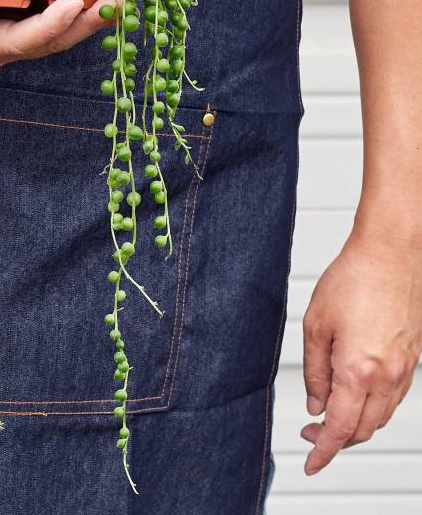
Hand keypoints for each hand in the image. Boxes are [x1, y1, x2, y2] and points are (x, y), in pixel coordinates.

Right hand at [0, 0, 118, 68]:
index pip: (21, 41)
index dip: (49, 26)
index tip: (75, 3)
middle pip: (51, 39)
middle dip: (88, 23)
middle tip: (121, 0)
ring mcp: (6, 27)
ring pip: (56, 26)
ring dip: (90, 12)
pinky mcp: (8, 8)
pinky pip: (46, 6)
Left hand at [300, 224, 421, 474]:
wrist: (390, 255)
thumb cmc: (352, 281)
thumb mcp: (315, 326)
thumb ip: (314, 371)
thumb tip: (315, 404)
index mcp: (359, 371)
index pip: (340, 429)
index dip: (323, 451)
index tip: (310, 464)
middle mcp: (387, 377)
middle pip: (363, 429)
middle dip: (335, 439)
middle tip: (309, 433)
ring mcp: (404, 370)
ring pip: (381, 417)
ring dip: (355, 425)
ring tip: (328, 416)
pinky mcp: (412, 359)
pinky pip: (393, 399)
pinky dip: (372, 408)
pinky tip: (355, 398)